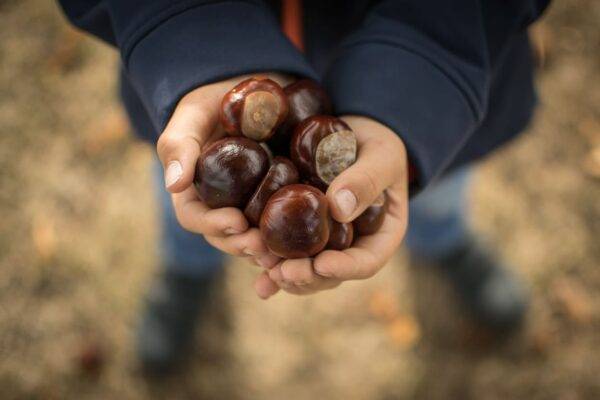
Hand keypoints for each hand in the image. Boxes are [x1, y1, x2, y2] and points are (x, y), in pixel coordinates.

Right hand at [157, 74, 291, 268]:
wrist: (256, 86)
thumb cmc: (217, 98)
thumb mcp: (194, 112)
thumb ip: (180, 143)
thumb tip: (174, 184)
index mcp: (193, 189)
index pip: (194, 217)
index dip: (212, 225)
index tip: (236, 223)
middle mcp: (219, 203)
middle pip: (224, 236)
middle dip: (242, 245)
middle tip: (264, 246)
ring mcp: (248, 205)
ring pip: (252, 237)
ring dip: (265, 249)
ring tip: (284, 252)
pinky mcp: (275, 200)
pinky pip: (280, 225)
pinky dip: (288, 237)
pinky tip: (304, 242)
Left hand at [254, 116, 408, 297]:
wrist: (352, 133)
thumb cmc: (378, 146)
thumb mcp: (381, 157)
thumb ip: (365, 180)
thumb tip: (338, 209)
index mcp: (377, 236)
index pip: (365, 261)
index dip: (344, 268)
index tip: (323, 264)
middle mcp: (348, 246)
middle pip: (329, 273)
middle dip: (305, 276)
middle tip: (284, 272)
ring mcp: (320, 240)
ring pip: (302, 267)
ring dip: (281, 272)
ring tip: (265, 269)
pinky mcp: (294, 228)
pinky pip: (280, 248)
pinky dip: (265, 259)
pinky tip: (253, 271)